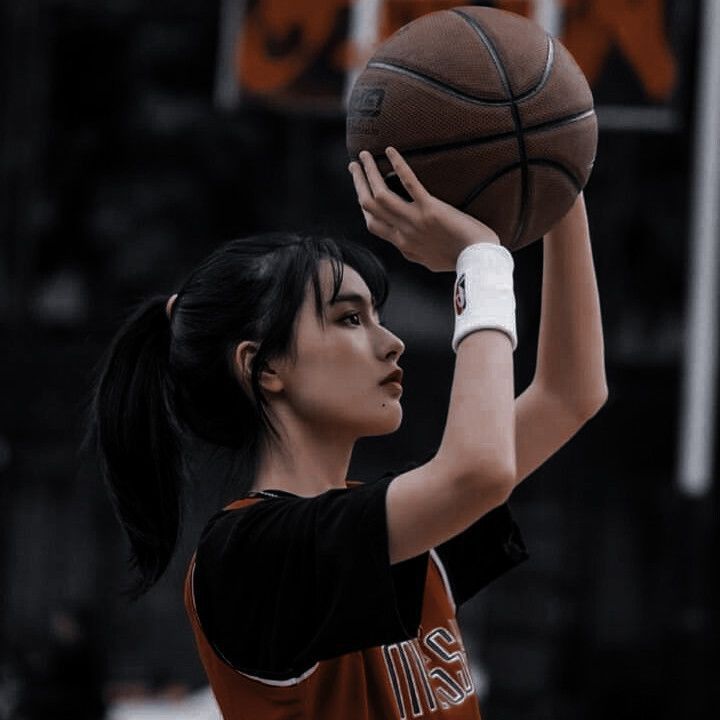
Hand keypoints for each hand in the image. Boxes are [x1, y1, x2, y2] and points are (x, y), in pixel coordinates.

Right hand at [348, 147, 500, 271]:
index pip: (372, 224)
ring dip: (368, 173)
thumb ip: (415, 250)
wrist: (476, 260)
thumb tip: (407, 243)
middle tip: (354, 167)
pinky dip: (398, 166)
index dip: (363, 205)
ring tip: (364, 156)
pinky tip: (390, 151)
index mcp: (402, 244)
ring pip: (380, 195)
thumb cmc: (460, 260)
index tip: (361, 191)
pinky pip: (409, 184)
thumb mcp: (429, 261)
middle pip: (369, 207)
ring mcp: (415, 221)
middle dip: (358, 184)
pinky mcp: (430, 209)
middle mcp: (403, 233)